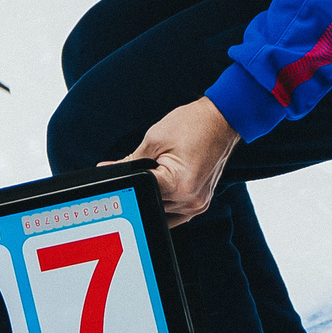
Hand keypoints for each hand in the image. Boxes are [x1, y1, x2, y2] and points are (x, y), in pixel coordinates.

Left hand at [110, 97, 238, 225]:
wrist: (222, 120)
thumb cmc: (193, 124)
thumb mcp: (155, 139)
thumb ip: (130, 161)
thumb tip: (110, 169)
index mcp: (179, 185)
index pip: (141, 193)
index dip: (126, 183)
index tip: (118, 176)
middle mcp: (191, 200)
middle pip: (151, 205)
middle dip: (140, 191)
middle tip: (139, 170)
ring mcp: (198, 204)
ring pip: (162, 212)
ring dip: (153, 198)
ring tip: (156, 173)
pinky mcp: (201, 202)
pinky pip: (176, 212)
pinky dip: (165, 201)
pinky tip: (163, 184)